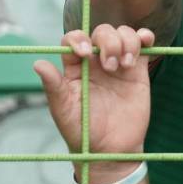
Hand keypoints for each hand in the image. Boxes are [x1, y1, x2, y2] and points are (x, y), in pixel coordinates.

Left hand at [34, 25, 154, 180]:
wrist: (111, 151)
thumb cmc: (82, 133)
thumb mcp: (64, 111)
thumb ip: (54, 87)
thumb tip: (37, 63)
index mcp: (75, 68)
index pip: (74, 39)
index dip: (79, 39)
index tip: (85, 54)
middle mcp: (96, 62)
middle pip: (102, 33)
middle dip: (107, 43)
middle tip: (110, 67)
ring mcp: (118, 64)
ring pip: (123, 34)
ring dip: (126, 42)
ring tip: (125, 65)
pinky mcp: (138, 70)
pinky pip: (143, 45)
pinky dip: (145, 37)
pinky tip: (145, 42)